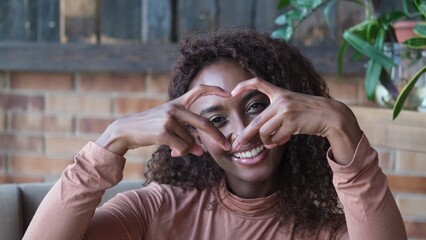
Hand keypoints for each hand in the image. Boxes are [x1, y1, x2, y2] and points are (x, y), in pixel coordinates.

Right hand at [96, 84, 230, 156]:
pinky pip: (182, 147)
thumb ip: (187, 136)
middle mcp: (175, 108)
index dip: (214, 90)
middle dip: (217, 136)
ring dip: (185, 149)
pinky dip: (180, 153)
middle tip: (228, 146)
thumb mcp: (169, 128)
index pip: (198, 91)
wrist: (125, 130)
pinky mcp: (163, 131)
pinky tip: (171, 152)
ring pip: (190, 141)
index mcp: (177, 103)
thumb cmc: (149, 129)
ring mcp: (169, 119)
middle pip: (203, 123)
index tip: (229, 93)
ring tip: (173, 149)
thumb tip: (200, 151)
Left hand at [231, 78, 361, 164]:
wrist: (331, 115)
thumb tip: (264, 139)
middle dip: (245, 136)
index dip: (243, 85)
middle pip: (256, 121)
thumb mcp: (293, 106)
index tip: (232, 92)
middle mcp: (281, 100)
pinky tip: (286, 139)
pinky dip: (278, 142)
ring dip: (267, 141)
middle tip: (237, 145)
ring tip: (273, 142)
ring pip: (265, 132)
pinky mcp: (291, 122)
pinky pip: (276, 138)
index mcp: (280, 92)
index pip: (258, 83)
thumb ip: (276, 117)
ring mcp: (286, 111)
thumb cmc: (310, 112)